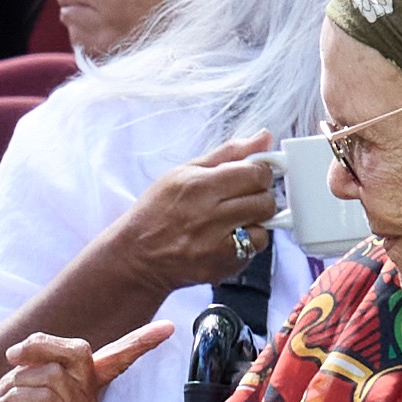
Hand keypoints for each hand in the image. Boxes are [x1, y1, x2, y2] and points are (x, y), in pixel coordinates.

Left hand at [0, 323, 171, 401]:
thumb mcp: (15, 383)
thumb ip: (33, 362)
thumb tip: (36, 351)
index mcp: (79, 387)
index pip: (116, 360)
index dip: (141, 342)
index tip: (169, 328)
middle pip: (79, 351)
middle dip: (40, 345)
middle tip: (12, 358)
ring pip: (52, 375)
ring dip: (18, 384)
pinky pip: (43, 399)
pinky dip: (15, 400)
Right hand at [107, 134, 282, 297]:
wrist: (138, 254)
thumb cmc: (158, 210)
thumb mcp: (185, 171)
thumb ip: (228, 153)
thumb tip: (264, 137)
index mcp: (199, 185)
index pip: (255, 173)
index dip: (259, 173)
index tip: (252, 175)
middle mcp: (208, 214)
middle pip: (264, 200)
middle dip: (260, 196)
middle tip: (243, 198)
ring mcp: (215, 243)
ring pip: (264, 225)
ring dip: (256, 219)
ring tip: (234, 218)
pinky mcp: (221, 264)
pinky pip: (256, 248)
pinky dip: (249, 241)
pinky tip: (229, 237)